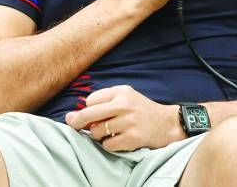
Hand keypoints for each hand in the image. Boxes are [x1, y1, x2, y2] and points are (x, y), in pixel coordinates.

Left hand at [65, 85, 183, 151]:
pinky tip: (119, 140)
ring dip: (99, 136)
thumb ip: (101, 102)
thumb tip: (69, 117)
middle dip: (77, 123)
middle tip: (76, 127)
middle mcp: (125, 105)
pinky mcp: (131, 138)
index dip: (88, 109)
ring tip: (111, 132)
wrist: (167, 123)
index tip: (93, 114)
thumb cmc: (142, 110)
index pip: (90, 100)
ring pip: (96, 132)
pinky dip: (109, 145)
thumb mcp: (126, 97)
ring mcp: (128, 122)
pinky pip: (107, 145)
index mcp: (122, 92)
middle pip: (88, 114)